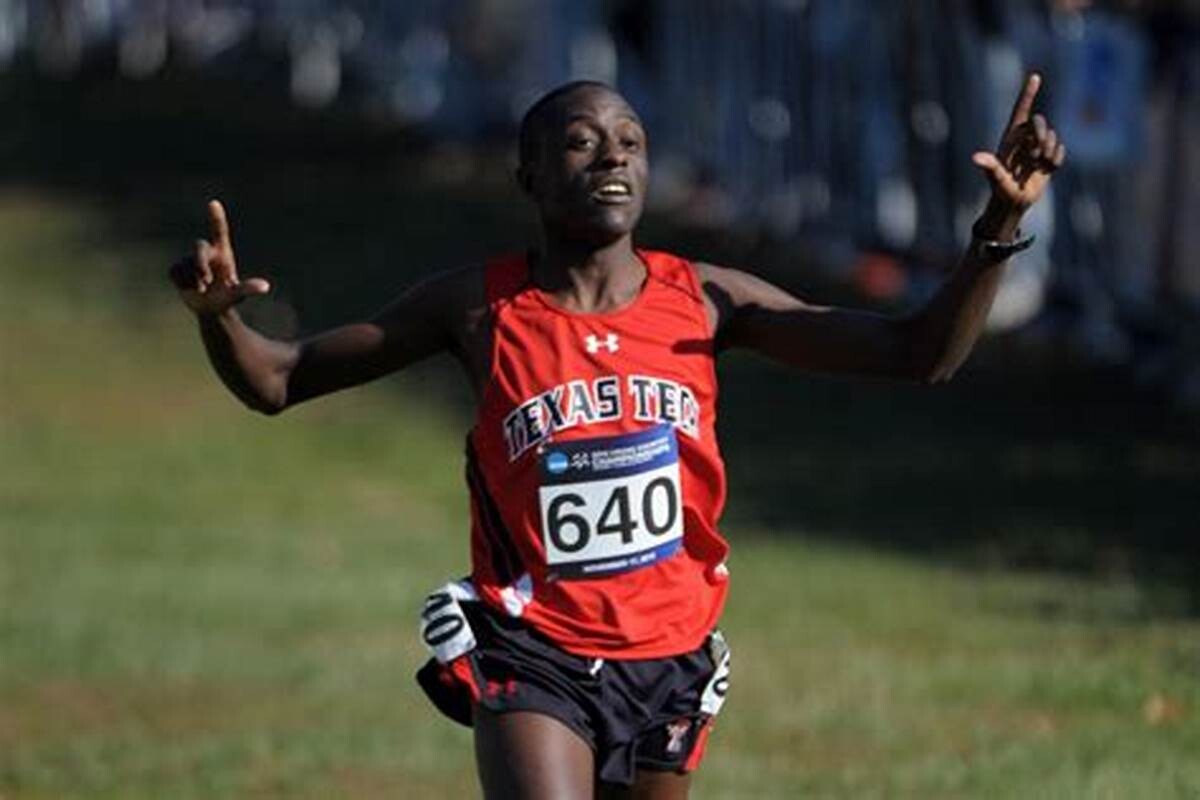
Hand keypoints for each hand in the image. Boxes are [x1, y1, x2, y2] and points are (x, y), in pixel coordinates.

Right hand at [169, 200, 269, 314]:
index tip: (213, 203)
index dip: (216, 217)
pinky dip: (182, 283)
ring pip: (186, 265)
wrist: (211, 309)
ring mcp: (191, 259)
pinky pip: (175, 272)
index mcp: (222, 253)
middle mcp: (207, 252)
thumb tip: (265, 287)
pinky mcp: (178, 268)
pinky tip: (189, 289)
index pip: (219, 231)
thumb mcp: (237, 295)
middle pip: (199, 248)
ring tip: (203, 290)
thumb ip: (248, 289)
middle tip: (207, 282)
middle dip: (201, 264)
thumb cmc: (227, 299)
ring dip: (194, 281)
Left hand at [971, 74, 1065, 232]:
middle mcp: (1024, 139)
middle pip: (1039, 122)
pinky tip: (1046, 170)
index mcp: (1010, 138)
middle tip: (1036, 154)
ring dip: (1047, 152)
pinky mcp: (1049, 157)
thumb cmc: (1000, 190)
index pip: (1020, 111)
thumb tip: (976, 158)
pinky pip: (1060, 150)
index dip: (1028, 94)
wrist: (1014, 203)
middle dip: (1041, 133)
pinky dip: (1055, 161)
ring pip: (1052, 136)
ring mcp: (1037, 147)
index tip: (1035, 76)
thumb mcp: (995, 179)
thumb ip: (989, 167)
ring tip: (1036, 167)